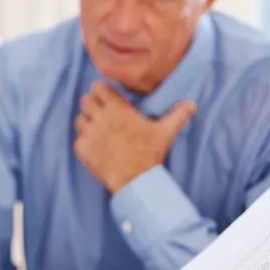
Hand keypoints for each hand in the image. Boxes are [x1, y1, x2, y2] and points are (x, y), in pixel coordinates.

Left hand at [73, 81, 195, 192]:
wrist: (136, 180)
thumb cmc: (150, 153)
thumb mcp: (166, 132)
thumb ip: (178, 115)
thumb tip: (192, 104)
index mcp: (118, 109)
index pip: (99, 88)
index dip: (102, 92)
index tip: (107, 99)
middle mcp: (100, 118)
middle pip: (85, 100)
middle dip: (92, 105)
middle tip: (101, 115)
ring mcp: (89, 133)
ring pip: (79, 120)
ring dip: (86, 123)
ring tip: (98, 132)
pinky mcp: (82, 149)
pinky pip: (78, 140)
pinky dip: (84, 143)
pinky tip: (96, 149)